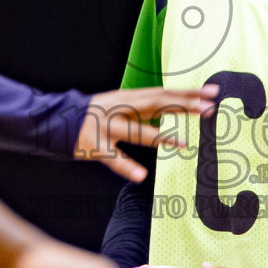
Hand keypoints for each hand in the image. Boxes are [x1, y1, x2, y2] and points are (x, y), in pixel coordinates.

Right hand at [74, 86, 217, 181]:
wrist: (54, 119)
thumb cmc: (95, 115)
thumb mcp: (121, 105)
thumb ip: (146, 108)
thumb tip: (178, 106)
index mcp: (128, 98)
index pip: (163, 93)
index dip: (188, 93)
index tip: (213, 92)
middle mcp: (119, 108)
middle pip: (155, 104)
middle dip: (183, 105)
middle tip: (209, 108)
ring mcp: (106, 127)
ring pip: (135, 132)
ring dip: (160, 137)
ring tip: (183, 144)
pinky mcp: (93, 147)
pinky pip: (112, 158)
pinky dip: (126, 166)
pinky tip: (141, 175)